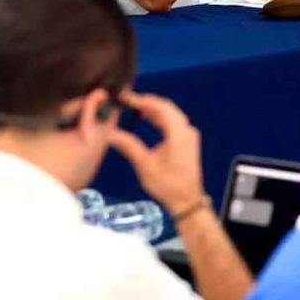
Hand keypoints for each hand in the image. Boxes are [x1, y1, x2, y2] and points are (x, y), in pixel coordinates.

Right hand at [106, 91, 205, 215]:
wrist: (187, 201)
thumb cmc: (167, 184)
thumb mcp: (144, 165)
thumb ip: (128, 145)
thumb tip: (110, 133)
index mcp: (178, 133)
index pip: (160, 107)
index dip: (142, 100)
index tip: (126, 97)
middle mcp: (186, 130)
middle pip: (167, 107)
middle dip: (147, 101)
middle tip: (128, 99)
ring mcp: (189, 135)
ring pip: (170, 113)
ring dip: (153, 109)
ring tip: (134, 107)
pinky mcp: (187, 141)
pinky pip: (173, 121)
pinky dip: (160, 117)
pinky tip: (147, 118)